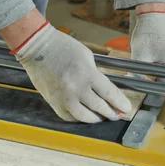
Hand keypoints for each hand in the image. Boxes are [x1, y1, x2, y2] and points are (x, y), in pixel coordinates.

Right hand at [14, 23, 131, 122]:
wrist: (37, 47)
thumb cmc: (62, 47)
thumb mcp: (86, 56)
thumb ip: (96, 74)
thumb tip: (105, 91)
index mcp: (86, 73)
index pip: (109, 94)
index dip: (120, 103)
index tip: (126, 108)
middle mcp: (75, 88)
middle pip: (100, 107)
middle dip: (111, 112)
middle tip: (117, 113)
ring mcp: (63, 97)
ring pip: (85, 117)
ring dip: (97, 118)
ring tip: (102, 116)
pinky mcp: (53, 102)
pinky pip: (70, 117)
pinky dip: (80, 118)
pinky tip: (85, 115)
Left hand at [131, 12, 164, 83]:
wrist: (153, 12)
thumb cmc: (149, 31)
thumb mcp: (140, 55)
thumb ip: (137, 74)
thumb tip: (133, 87)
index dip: (152, 85)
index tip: (142, 82)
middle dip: (153, 75)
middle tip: (143, 65)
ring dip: (155, 67)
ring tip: (147, 55)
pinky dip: (157, 60)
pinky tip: (151, 52)